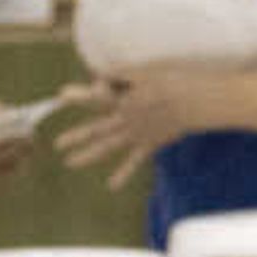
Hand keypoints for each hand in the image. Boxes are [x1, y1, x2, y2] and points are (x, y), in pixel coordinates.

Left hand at [53, 65, 235, 187]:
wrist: (199, 101)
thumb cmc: (175, 79)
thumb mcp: (145, 70)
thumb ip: (120, 73)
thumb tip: (99, 78)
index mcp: (123, 100)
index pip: (95, 98)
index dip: (80, 96)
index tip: (62, 95)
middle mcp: (126, 120)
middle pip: (96, 128)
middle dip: (76, 135)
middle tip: (57, 144)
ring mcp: (138, 133)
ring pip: (108, 146)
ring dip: (88, 155)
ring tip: (68, 163)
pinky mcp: (151, 143)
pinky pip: (134, 160)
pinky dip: (123, 173)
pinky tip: (111, 186)